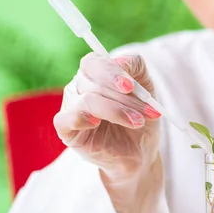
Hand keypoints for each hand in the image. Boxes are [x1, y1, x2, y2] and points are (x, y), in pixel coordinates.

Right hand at [53, 53, 161, 180]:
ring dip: (117, 111)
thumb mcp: (146, 88)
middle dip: (125, 98)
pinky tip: (97, 123)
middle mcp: (79, 87)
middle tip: (147, 111)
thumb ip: (136, 68)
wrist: (140, 151)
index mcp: (96, 73)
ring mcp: (71, 107)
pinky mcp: (66, 130)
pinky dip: (82, 118)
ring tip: (138, 122)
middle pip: (95, 82)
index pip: (93, 62)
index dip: (111, 71)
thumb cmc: (140, 116)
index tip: (130, 86)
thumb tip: (120, 61)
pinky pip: (65, 119)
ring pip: (88, 100)